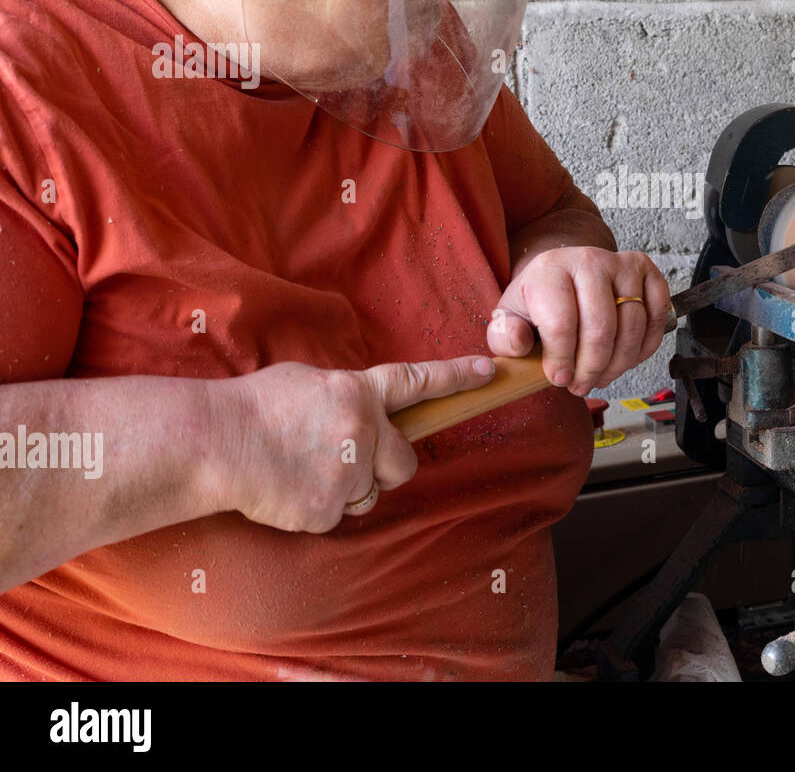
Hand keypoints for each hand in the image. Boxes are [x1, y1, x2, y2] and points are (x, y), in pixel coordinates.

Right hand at [207, 356, 495, 531]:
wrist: (212, 443)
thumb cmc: (252, 407)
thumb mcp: (308, 382)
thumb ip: (347, 396)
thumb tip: (364, 412)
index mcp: (357, 392)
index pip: (418, 382)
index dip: (456, 378)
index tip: (488, 374)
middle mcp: (363, 431)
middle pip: (405, 462)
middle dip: (387, 465)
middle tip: (349, 459)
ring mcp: (347, 473)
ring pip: (371, 494)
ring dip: (348, 488)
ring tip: (302, 470)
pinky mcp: (326, 510)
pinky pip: (337, 515)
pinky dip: (316, 509)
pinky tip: (286, 490)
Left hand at [487, 247, 670, 396]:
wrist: (566, 273)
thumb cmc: (539, 301)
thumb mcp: (510, 318)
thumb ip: (504, 336)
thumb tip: (519, 344)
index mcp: (549, 269)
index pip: (561, 322)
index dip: (561, 359)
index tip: (559, 378)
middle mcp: (588, 260)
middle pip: (600, 329)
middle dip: (591, 369)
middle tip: (581, 384)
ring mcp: (621, 264)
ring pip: (631, 327)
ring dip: (618, 364)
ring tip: (601, 375)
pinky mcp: (646, 272)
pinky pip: (656, 318)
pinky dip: (644, 348)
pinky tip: (625, 357)